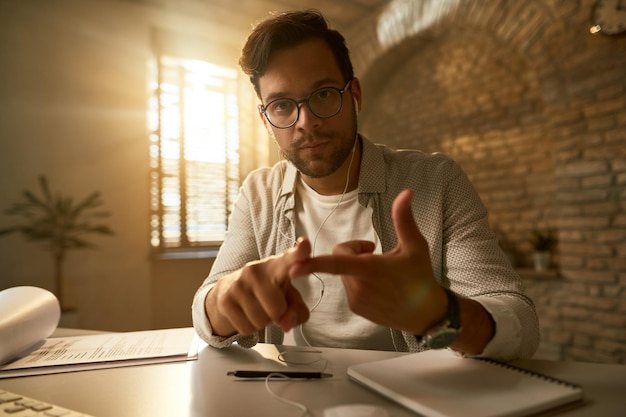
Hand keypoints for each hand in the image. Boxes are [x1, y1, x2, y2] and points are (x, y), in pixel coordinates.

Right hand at [206, 239, 311, 336]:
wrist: (230, 290)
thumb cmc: (268, 292)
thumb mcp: (290, 300)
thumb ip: (298, 312)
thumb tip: (286, 325)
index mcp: (277, 265)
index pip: (289, 258)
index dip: (299, 253)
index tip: (305, 244)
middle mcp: (256, 270)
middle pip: (277, 309)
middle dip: (276, 314)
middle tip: (269, 304)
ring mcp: (238, 284)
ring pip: (261, 321)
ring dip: (262, 321)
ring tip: (257, 307)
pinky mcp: (225, 300)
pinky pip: (247, 328)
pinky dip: (249, 327)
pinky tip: (245, 313)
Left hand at [288, 189, 447, 334]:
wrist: (427, 314)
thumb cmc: (422, 277)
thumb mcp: (415, 245)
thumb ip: (404, 218)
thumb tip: (407, 192)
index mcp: (370, 269)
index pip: (336, 263)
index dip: (313, 264)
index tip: (294, 268)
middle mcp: (359, 286)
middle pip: (339, 259)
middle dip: (353, 253)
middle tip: (376, 253)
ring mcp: (357, 299)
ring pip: (342, 273)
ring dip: (355, 268)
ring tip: (379, 271)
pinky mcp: (357, 308)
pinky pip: (348, 287)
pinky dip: (357, 282)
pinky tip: (378, 286)